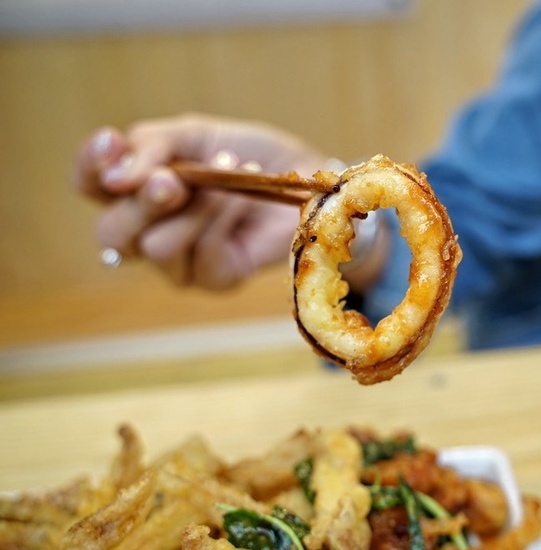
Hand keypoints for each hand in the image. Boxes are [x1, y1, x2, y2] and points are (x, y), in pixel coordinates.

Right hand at [74, 113, 328, 288]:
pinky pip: (202, 255)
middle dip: (144, 200)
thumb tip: (115, 178)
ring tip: (230, 170)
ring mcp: (181, 262)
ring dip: (194, 207)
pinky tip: (244, 193)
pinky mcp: (215, 278)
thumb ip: (153, 147)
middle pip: (113, 231)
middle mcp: (148, 231)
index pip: (89, 184)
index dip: (92, 165)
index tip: (113, 138)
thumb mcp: (197, 135)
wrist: (306, 176)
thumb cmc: (250, 154)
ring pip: (157, 247)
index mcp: (134, 190)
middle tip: (174, 176)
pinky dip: (222, 217)